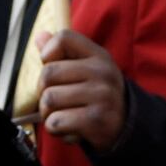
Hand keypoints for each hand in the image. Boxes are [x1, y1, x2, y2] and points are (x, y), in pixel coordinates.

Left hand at [35, 26, 131, 151]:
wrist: (125, 127)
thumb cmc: (98, 96)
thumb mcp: (87, 69)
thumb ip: (63, 52)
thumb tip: (40, 36)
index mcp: (99, 56)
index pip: (64, 38)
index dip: (48, 53)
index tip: (53, 69)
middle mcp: (102, 72)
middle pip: (48, 73)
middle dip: (43, 92)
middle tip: (54, 102)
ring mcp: (101, 96)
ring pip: (49, 99)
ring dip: (47, 113)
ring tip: (61, 116)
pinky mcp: (96, 120)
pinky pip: (56, 122)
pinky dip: (56, 130)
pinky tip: (69, 129)